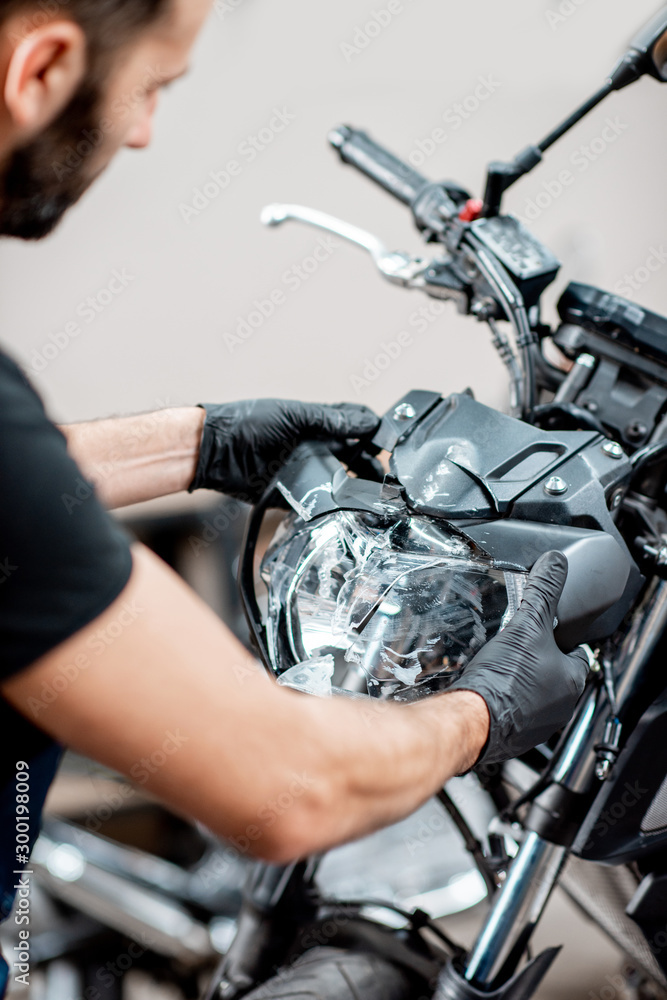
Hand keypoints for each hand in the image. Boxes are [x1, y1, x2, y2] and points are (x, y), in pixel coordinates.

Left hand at [188, 399, 379, 502]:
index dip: (373, 433)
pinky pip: (318, 505)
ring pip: (340, 483)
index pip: (355, 426)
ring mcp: (305, 474)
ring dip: (356, 490)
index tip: (389, 443)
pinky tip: (347, 512)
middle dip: (371, 467)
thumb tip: (370, 420)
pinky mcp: (294, 497)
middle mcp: (315, 449)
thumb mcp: (294, 416)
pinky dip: (332, 509)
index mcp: (318, 425)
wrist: (216, 452)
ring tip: (373, 498)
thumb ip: (331, 420)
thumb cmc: (248, 423)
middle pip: (354, 459)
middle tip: (385, 478)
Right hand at [448, 551, 589, 765]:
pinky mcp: (513, 735)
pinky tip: (488, 685)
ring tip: (500, 662)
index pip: (578, 653)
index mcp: (572, 681)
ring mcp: (537, 724)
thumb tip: (556, 564)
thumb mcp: (527, 624)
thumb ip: (543, 591)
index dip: (562, 637)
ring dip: (520, 679)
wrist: (472, 718)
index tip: (547, 629)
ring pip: (534, 693)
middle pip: (555, 673)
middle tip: (517, 644)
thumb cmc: (505, 678)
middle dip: (538, 658)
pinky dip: (504, 698)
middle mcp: (561, 707)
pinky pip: (513, 711)